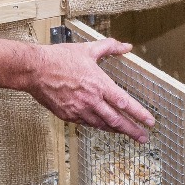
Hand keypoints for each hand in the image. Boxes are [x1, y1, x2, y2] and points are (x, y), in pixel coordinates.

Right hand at [27, 39, 154, 142]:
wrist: (34, 70)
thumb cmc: (60, 58)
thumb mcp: (89, 49)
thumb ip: (110, 47)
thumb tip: (127, 46)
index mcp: (99, 84)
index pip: (124, 102)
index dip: (139, 113)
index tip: (150, 121)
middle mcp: (91, 100)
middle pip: (116, 120)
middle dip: (132, 130)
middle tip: (143, 138)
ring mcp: (78, 110)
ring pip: (101, 125)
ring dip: (116, 130)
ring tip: (127, 134)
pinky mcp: (67, 115)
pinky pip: (86, 123)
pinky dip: (98, 126)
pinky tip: (104, 126)